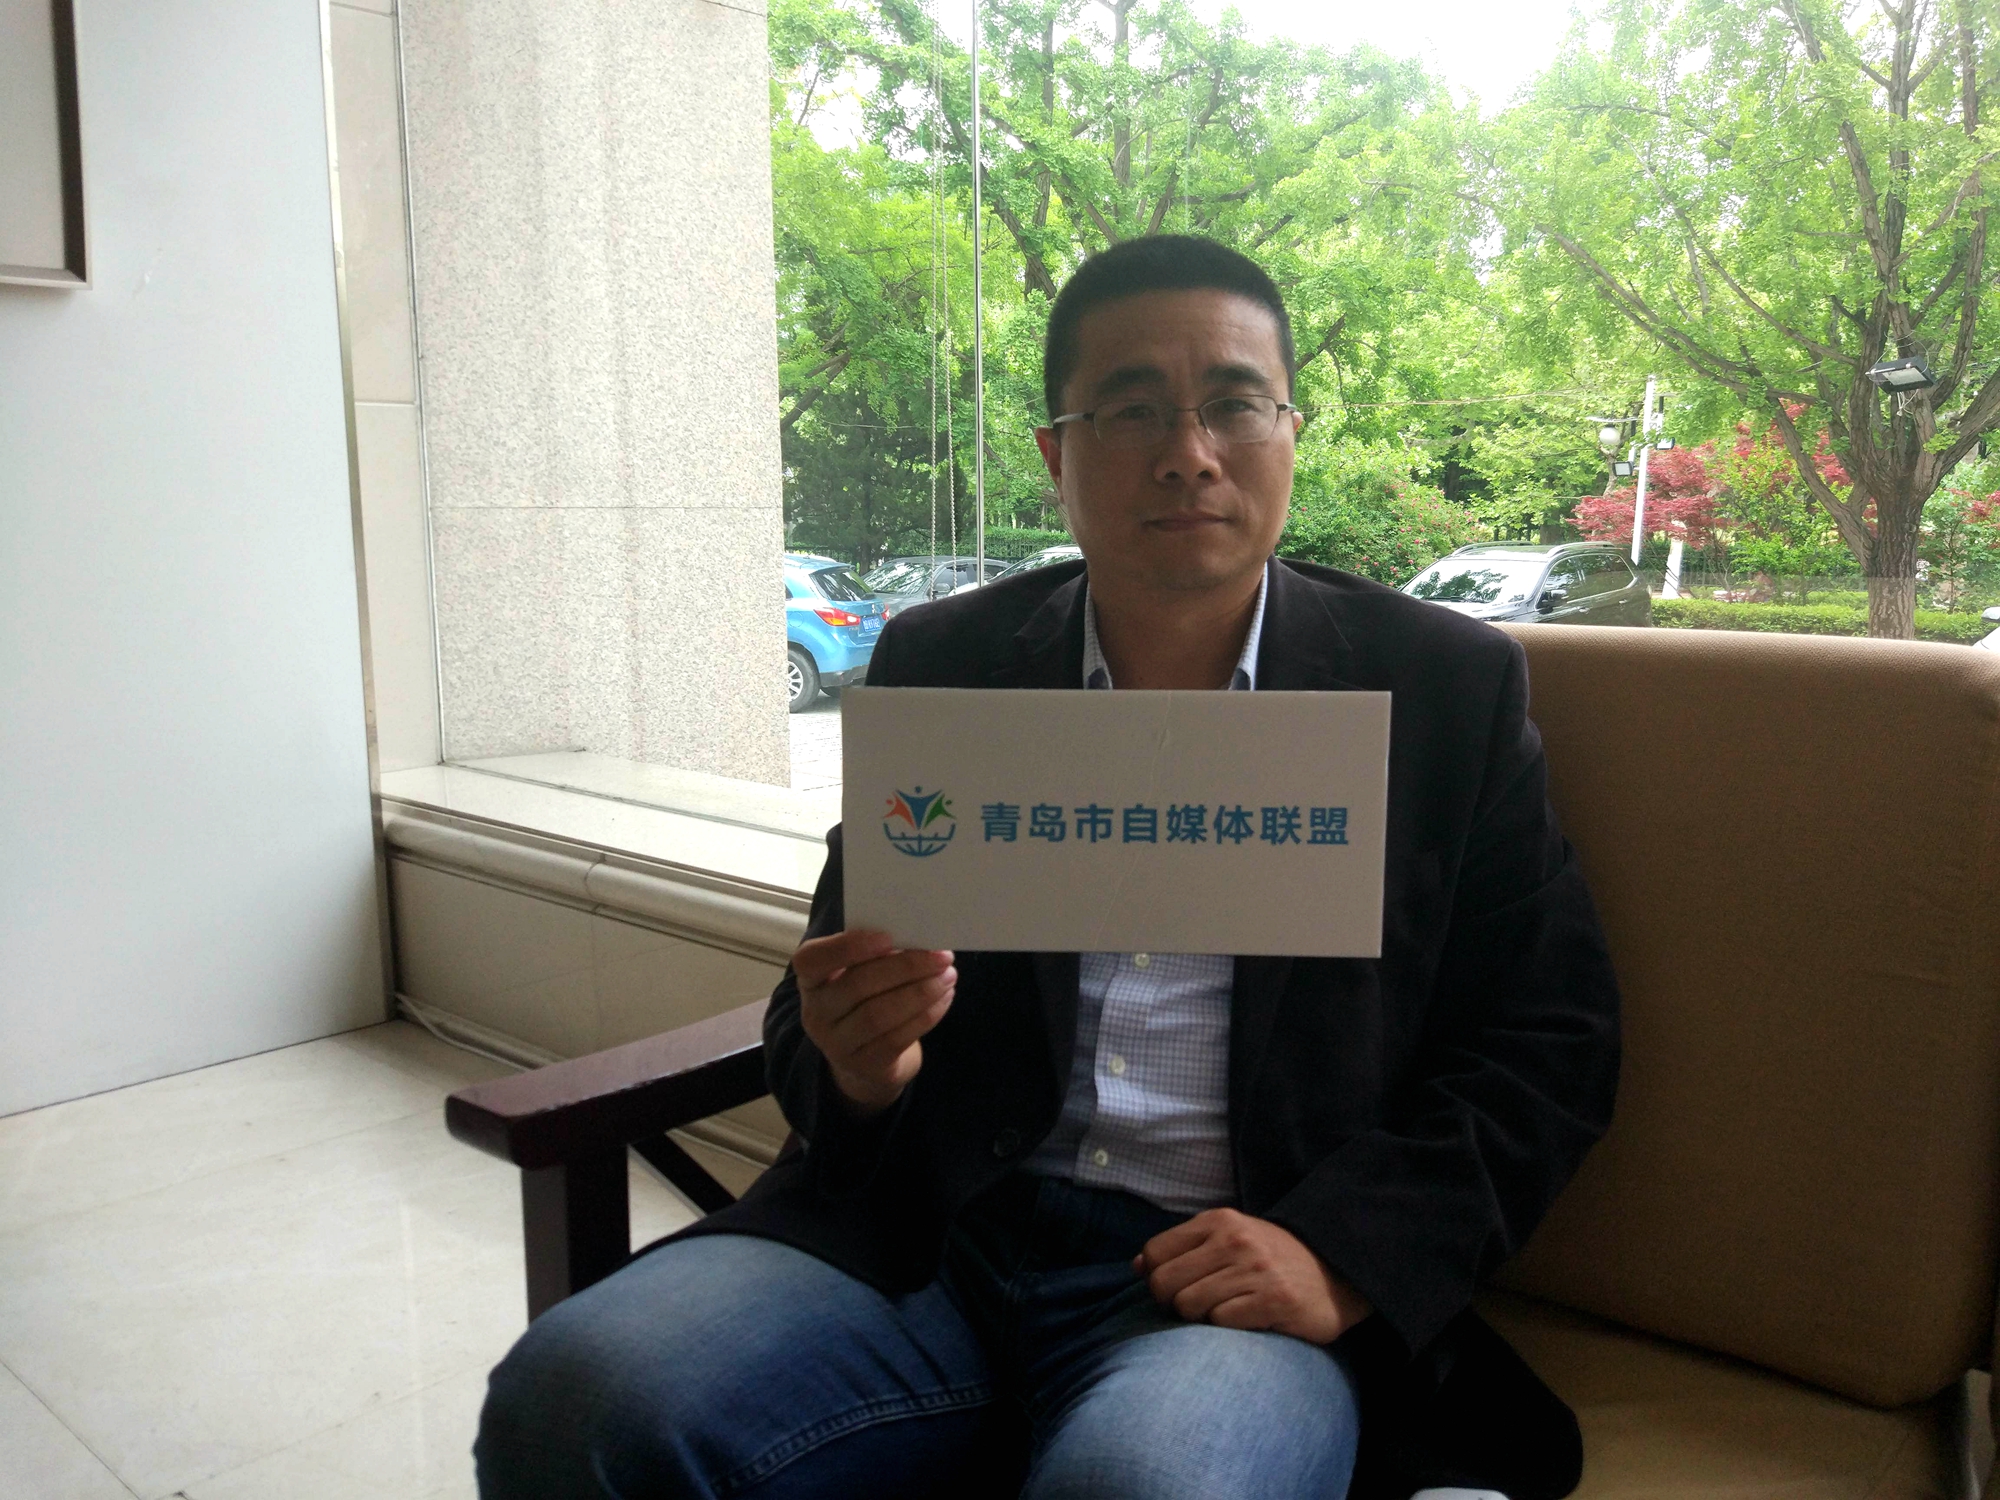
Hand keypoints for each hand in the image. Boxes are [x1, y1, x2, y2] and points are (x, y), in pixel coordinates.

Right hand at [793, 929, 955, 1115]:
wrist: (866, 1059)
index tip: (888, 937)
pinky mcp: (864, 1065)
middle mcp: (816, 1013)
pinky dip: (926, 1015)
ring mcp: (837, 1044)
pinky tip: (944, 998)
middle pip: (857, 986)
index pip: (812, 960)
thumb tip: (917, 938)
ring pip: (878, 1015)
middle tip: (941, 956)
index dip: (847, 947)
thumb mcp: (859, 974)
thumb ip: (876, 955)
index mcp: (811, 979)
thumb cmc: (866, 1000)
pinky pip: (897, 1038)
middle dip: (905, 967)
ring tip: (948, 976)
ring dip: (920, 992)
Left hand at [1133, 1208, 1371, 1344]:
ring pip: (1189, 1305)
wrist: (1336, 1273)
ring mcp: (1254, 1270)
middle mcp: (1234, 1240)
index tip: (1177, 1288)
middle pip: (1163, 1283)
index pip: (1154, 1253)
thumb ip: (1183, 1249)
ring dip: (1201, 1318)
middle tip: (1197, 1307)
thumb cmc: (1271, 1260)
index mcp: (1218, 1221)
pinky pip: (1221, 1322)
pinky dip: (1227, 1328)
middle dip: (1171, 1303)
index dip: (1156, 1277)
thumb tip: (1137, 1266)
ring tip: (1226, 1311)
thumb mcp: (1228, 1239)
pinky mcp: (1273, 1301)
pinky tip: (1247, 1319)